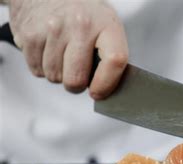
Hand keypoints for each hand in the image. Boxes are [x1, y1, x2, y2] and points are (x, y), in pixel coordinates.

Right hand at [8, 0, 127, 99]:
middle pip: (76, 79)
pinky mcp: (29, 34)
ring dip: (59, 74)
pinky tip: (49, 50)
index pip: (114, 61)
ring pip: (54, 77)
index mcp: (106, 24)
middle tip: (78, 74)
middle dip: (77, 84)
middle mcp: (80, 25)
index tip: (98, 92)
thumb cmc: (83, 13)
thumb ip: (110, 56)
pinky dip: (43, 67)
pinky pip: (37, 70)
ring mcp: (53, 29)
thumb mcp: (106, 26)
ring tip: (63, 55)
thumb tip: (106, 89)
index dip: (106, 84)